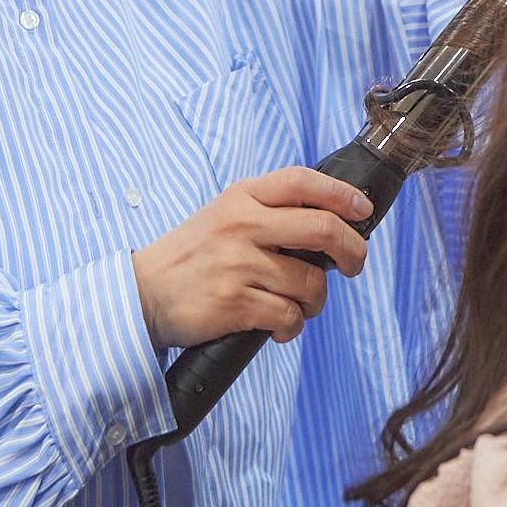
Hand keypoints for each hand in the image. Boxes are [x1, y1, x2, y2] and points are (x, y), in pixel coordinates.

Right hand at [132, 167, 372, 348]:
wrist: (143, 293)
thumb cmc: (193, 256)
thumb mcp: (225, 215)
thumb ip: (269, 212)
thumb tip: (330, 226)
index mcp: (243, 197)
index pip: (302, 181)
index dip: (341, 193)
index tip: (362, 210)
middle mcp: (242, 224)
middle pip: (322, 228)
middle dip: (352, 251)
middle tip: (353, 265)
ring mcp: (238, 263)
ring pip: (311, 282)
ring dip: (315, 301)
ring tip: (299, 305)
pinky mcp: (234, 302)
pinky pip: (289, 315)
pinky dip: (292, 326)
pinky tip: (280, 326)